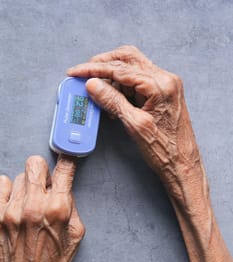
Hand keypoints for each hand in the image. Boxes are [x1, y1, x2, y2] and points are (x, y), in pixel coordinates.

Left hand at [0, 155, 84, 261]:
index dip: (67, 161)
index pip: (64, 170)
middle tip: (43, 184)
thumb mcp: (75, 235)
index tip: (66, 157)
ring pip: (16, 176)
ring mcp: (10, 211)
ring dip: (24, 186)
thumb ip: (70, 205)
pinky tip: (13, 207)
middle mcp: (32, 206)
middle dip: (41, 171)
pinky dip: (7, 192)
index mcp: (57, 209)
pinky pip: (0, 186)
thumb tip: (63, 186)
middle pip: (34, 163)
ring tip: (26, 204)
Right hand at [67, 46, 201, 199]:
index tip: (77, 72)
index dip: (94, 69)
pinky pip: (137, 82)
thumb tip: (93, 85)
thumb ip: (113, 101)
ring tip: (98, 93)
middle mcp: (165, 80)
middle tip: (84, 73)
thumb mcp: (134, 125)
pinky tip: (112, 100)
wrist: (182, 165)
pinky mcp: (161, 94)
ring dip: (112, 77)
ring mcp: (165, 86)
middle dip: (104, 65)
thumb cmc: (165, 150)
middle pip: (128, 59)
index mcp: (161, 85)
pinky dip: (122, 87)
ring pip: (132, 69)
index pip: (121, 68)